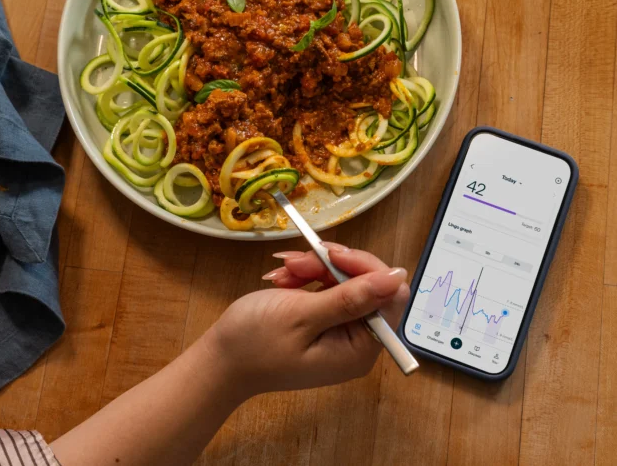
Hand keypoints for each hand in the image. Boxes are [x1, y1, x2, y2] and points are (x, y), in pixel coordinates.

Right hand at [203, 245, 410, 395]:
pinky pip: (326, 288)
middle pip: (366, 285)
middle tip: (298, 260)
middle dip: (332, 266)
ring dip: (313, 268)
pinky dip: (305, 278)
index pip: (389, 296)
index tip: (333, 254)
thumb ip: (351, 297)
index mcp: (361, 349)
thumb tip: (397, 277)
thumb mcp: (303, 315)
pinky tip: (282, 279)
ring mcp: (339, 332)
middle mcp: (357, 342)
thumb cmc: (255, 343)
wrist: (219, 361)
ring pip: (343, 281)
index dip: (366, 269)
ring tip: (283, 271)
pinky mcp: (323, 322)